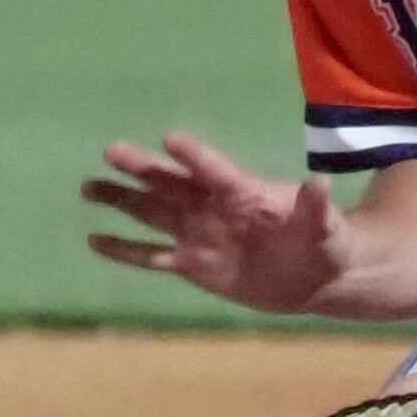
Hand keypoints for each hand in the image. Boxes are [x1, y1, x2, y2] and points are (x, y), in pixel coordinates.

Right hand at [81, 131, 348, 312]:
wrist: (315, 278)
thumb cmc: (325, 243)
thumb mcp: (326, 227)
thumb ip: (316, 208)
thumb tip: (319, 182)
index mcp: (244, 191)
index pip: (214, 169)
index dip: (194, 156)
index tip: (170, 138)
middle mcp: (213, 207)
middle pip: (171, 183)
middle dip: (143, 168)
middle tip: (111, 150)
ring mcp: (199, 234)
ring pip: (153, 213)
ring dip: (122, 200)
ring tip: (90, 187)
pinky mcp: (192, 265)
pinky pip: (152, 256)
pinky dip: (125, 250)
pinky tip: (95, 240)